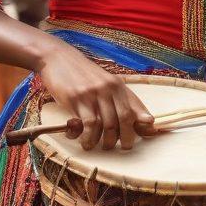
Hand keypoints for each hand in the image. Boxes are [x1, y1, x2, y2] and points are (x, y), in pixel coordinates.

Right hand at [37, 38, 156, 150]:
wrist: (57, 58)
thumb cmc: (83, 74)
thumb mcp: (105, 83)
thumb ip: (124, 100)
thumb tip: (148, 120)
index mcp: (117, 84)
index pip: (135, 108)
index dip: (141, 126)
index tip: (143, 137)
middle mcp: (108, 87)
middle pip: (124, 119)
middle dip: (125, 138)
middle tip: (121, 147)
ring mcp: (92, 93)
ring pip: (107, 124)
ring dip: (105, 142)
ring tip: (101, 146)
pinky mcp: (76, 99)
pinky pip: (89, 124)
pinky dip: (89, 138)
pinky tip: (86, 142)